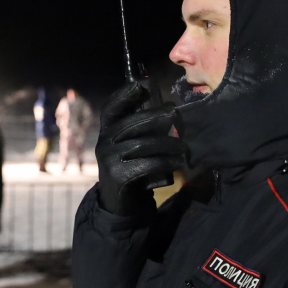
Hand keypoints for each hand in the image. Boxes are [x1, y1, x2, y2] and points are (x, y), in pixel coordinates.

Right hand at [95, 82, 185, 214]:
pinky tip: (177, 162)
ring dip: (167, 144)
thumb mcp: (131, 146)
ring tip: (183, 147)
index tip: (140, 85)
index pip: (110, 108)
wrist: (120, 203)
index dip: (123, 95)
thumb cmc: (131, 167)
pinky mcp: (118, 175)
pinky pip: (147, 163)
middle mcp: (103, 142)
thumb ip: (140, 130)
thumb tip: (167, 110)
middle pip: (131, 123)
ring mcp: (108, 159)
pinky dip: (165, 162)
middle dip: (155, 116)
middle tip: (175, 114)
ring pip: (143, 144)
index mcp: (106, 131)